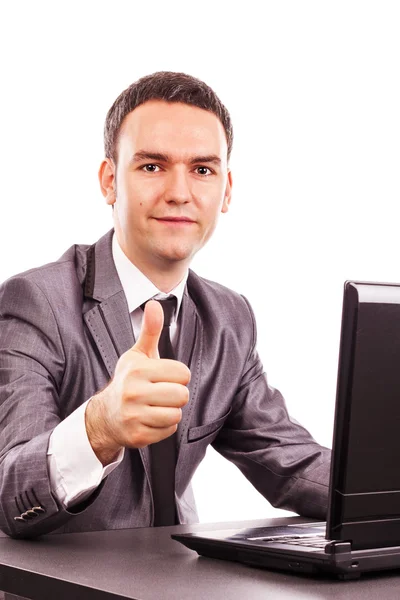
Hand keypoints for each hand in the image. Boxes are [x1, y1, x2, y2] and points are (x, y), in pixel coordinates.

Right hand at [86, 300, 190, 464]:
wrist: (105, 415)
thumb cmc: (127, 381)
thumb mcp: (137, 355)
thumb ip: (150, 331)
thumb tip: (155, 304)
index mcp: (138, 371)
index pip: (182, 373)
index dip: (177, 376)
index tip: (164, 377)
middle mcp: (135, 393)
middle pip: (182, 395)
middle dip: (176, 394)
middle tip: (161, 393)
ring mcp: (135, 415)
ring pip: (176, 414)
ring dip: (170, 411)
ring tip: (156, 406)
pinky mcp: (138, 436)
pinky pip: (169, 431)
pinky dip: (164, 427)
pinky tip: (151, 419)